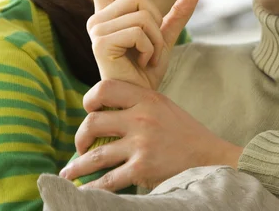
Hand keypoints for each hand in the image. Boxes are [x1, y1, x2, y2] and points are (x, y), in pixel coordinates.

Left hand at [59, 79, 243, 190]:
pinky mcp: (142, 168)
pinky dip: (92, 188)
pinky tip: (84, 191)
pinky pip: (108, 180)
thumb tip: (105, 109)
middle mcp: (141, 118)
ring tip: (68, 172)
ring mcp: (141, 144)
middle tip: (80, 146)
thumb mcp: (164, 106)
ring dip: (76, 166)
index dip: (89, 99)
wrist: (210, 157)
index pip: (105, 88)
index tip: (88, 111)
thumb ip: (138, 103)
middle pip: (93, 122)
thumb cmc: (185, 133)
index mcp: (147, 98)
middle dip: (79, 137)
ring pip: (94, 155)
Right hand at [88, 0, 202, 88]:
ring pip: (142, 14)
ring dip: (156, 40)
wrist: (139, 100)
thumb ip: (177, 13)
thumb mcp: (165, 38)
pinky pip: (140, 30)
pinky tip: (142, 63)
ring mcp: (97, 30)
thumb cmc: (146, 71)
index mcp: (109, 15)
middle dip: (157, 23)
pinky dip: (151, 48)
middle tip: (152, 49)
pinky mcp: (101, 42)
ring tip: (148, 58)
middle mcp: (97, 19)